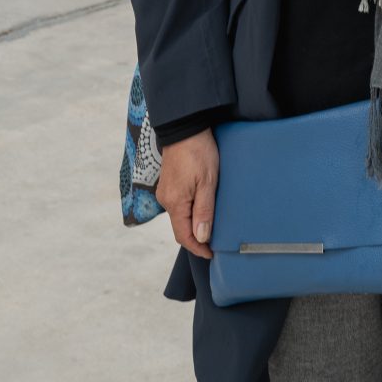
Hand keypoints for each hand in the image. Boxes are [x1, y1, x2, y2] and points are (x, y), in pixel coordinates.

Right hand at [156, 130, 219, 258]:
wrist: (185, 126)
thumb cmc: (199, 152)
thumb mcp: (208, 182)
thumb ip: (204, 211)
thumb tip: (201, 238)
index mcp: (175, 203)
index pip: (183, 236)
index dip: (197, 248)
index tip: (212, 254)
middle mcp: (166, 199)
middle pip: (180, 228)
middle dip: (196, 238)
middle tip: (215, 243)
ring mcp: (166, 191)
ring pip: (180, 216)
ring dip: (193, 224)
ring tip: (211, 227)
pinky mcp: (169, 183)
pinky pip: (179, 204)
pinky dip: (190, 212)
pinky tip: (202, 209)